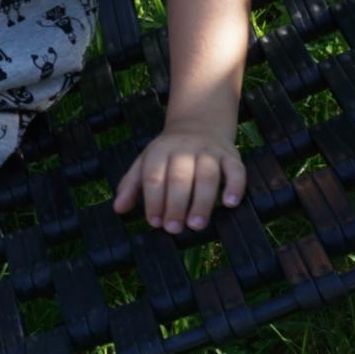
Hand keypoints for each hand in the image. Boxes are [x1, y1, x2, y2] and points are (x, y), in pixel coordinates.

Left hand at [113, 122, 245, 234]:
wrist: (198, 124)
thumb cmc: (168, 153)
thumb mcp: (144, 163)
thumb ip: (131, 185)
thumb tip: (118, 209)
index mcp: (159, 151)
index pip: (154, 177)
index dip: (153, 201)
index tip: (155, 222)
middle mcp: (184, 149)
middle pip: (180, 178)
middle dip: (175, 205)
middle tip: (174, 229)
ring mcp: (209, 151)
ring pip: (207, 176)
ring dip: (202, 202)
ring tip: (196, 225)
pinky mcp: (231, 155)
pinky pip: (236, 170)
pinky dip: (235, 186)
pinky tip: (229, 204)